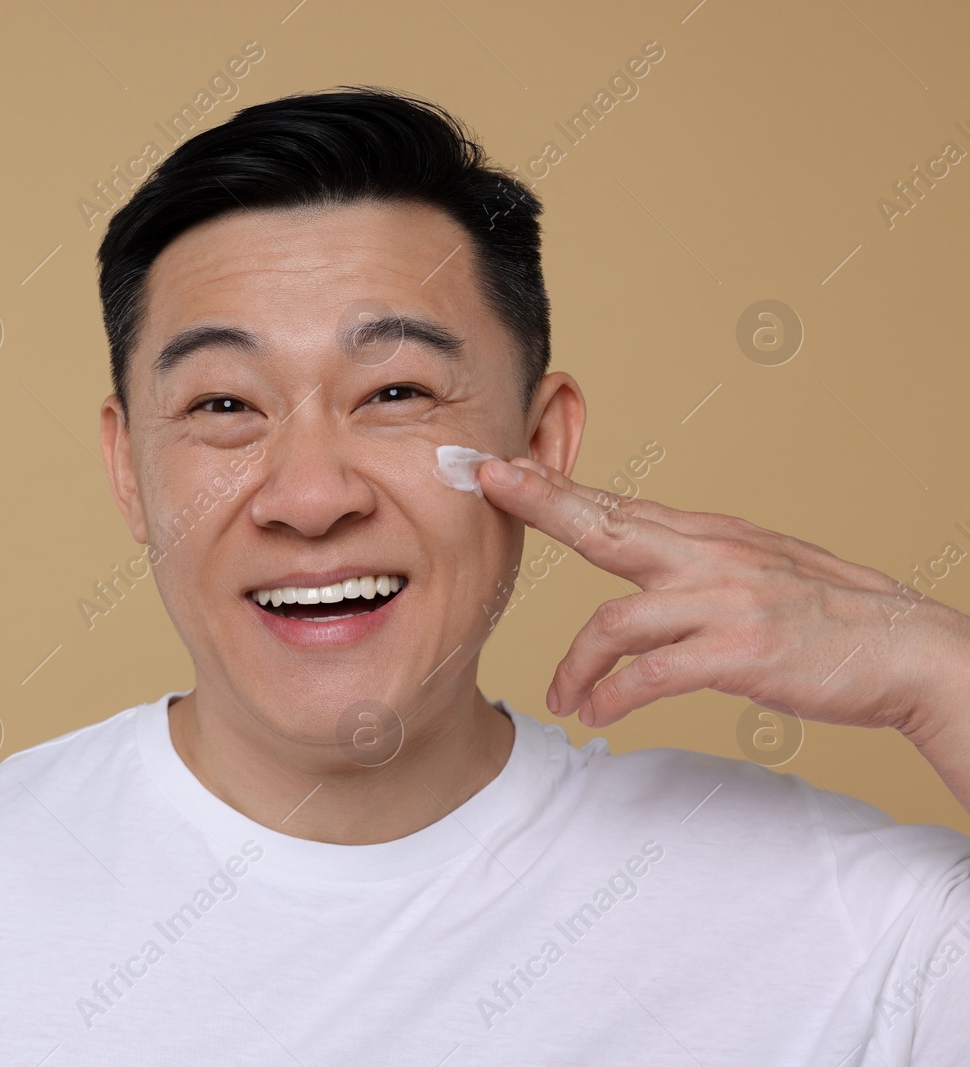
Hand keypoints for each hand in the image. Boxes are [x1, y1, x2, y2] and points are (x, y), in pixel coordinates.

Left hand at [476, 457, 969, 749]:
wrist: (911, 652)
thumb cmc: (831, 617)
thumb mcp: (758, 569)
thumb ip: (695, 561)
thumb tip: (642, 558)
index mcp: (712, 536)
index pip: (619, 505)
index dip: (555, 487)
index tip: (502, 468)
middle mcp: (712, 557)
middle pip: (607, 524)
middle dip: (542, 503)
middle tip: (487, 485)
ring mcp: (726, 603)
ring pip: (616, 621)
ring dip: (576, 664)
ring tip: (561, 696)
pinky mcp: (740, 654)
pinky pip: (653, 675)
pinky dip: (615, 696)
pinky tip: (598, 713)